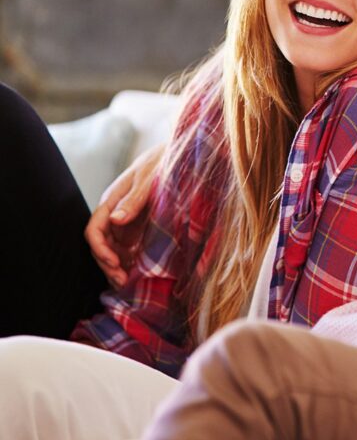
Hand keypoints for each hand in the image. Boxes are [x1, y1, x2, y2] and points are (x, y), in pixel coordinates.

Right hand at [84, 143, 164, 287]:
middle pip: (102, 244)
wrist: (180, 156)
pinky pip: (128, 248)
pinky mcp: (139, 227)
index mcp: (112, 200)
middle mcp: (116, 213)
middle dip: (108, 264)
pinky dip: (129, 262)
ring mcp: (127, 221)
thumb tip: (116, 220)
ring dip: (117, 267)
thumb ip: (134, 200)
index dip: (101, 249)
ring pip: (113, 249)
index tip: (115, 263)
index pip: (94, 230)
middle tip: (123, 281)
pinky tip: (136, 273)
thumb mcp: (150, 180)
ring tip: (127, 283)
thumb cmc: (162, 163)